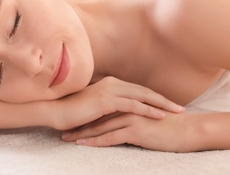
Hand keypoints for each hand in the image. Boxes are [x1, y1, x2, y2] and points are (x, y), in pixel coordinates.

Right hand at [51, 76, 183, 129]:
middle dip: (163, 99)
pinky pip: (133, 105)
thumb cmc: (71, 109)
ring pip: (142, 96)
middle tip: (180, 108)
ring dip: (161, 104)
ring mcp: (109, 90)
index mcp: (109, 83)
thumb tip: (114, 110)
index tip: (167, 104)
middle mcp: (112, 83)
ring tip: (177, 112)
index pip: (136, 90)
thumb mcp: (92, 104)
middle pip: (143, 91)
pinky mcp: (107, 101)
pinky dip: (148, 109)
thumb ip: (105, 103)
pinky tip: (160, 116)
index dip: (153, 97)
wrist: (55, 110)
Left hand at [61, 111, 194, 151]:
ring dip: (82, 133)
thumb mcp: (143, 117)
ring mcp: (129, 117)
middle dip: (78, 123)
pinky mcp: (134, 129)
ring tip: (66, 138)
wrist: (185, 130)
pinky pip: (110, 137)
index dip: (85, 115)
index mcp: (126, 103)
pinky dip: (95, 141)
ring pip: (99, 126)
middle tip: (62, 129)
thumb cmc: (165, 125)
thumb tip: (116, 121)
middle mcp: (125, 107)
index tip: (70, 120)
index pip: (100, 109)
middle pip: (96, 116)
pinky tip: (83, 144)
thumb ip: (129, 114)